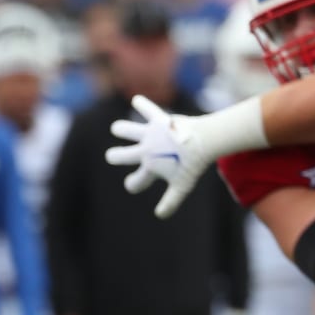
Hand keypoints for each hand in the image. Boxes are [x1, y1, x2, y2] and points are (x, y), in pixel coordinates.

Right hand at [104, 95, 210, 217]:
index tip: (132, 185)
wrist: (202, 142)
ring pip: (130, 131)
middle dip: (116, 156)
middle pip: (124, 156)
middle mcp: (146, 150)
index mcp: (150, 167)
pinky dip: (143, 104)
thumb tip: (160, 215)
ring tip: (117, 129)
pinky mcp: (160, 121)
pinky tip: (137, 100)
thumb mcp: (182, 186)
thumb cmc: (192, 165)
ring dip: (123, 129)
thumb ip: (171, 201)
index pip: (136, 180)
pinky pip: (149, 110)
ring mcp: (151, 135)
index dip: (133, 184)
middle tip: (111, 156)